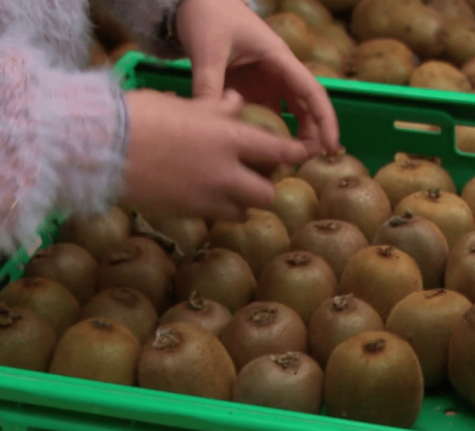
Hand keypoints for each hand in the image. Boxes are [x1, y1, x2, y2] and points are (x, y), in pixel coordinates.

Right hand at [121, 89, 310, 220]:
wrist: (105, 149)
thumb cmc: (144, 116)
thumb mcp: (187, 105)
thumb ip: (219, 108)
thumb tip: (238, 102)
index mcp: (230, 140)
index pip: (278, 152)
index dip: (296, 154)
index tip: (304, 154)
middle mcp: (227, 174)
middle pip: (267, 193)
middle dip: (266, 187)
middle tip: (257, 176)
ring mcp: (208, 198)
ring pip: (243, 211)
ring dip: (243, 202)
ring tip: (231, 189)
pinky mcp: (189, 214)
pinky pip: (215, 217)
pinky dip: (217, 209)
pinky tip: (204, 196)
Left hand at [175, 0, 339, 155]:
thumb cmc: (207, 13)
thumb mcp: (207, 51)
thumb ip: (208, 85)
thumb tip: (208, 123)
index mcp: (277, 57)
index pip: (311, 91)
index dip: (324, 120)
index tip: (330, 145)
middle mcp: (278, 69)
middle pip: (306, 104)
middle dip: (314, 132)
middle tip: (311, 161)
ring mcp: (266, 77)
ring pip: (290, 109)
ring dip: (295, 133)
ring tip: (292, 160)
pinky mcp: (253, 83)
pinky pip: (268, 109)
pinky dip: (271, 128)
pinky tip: (266, 148)